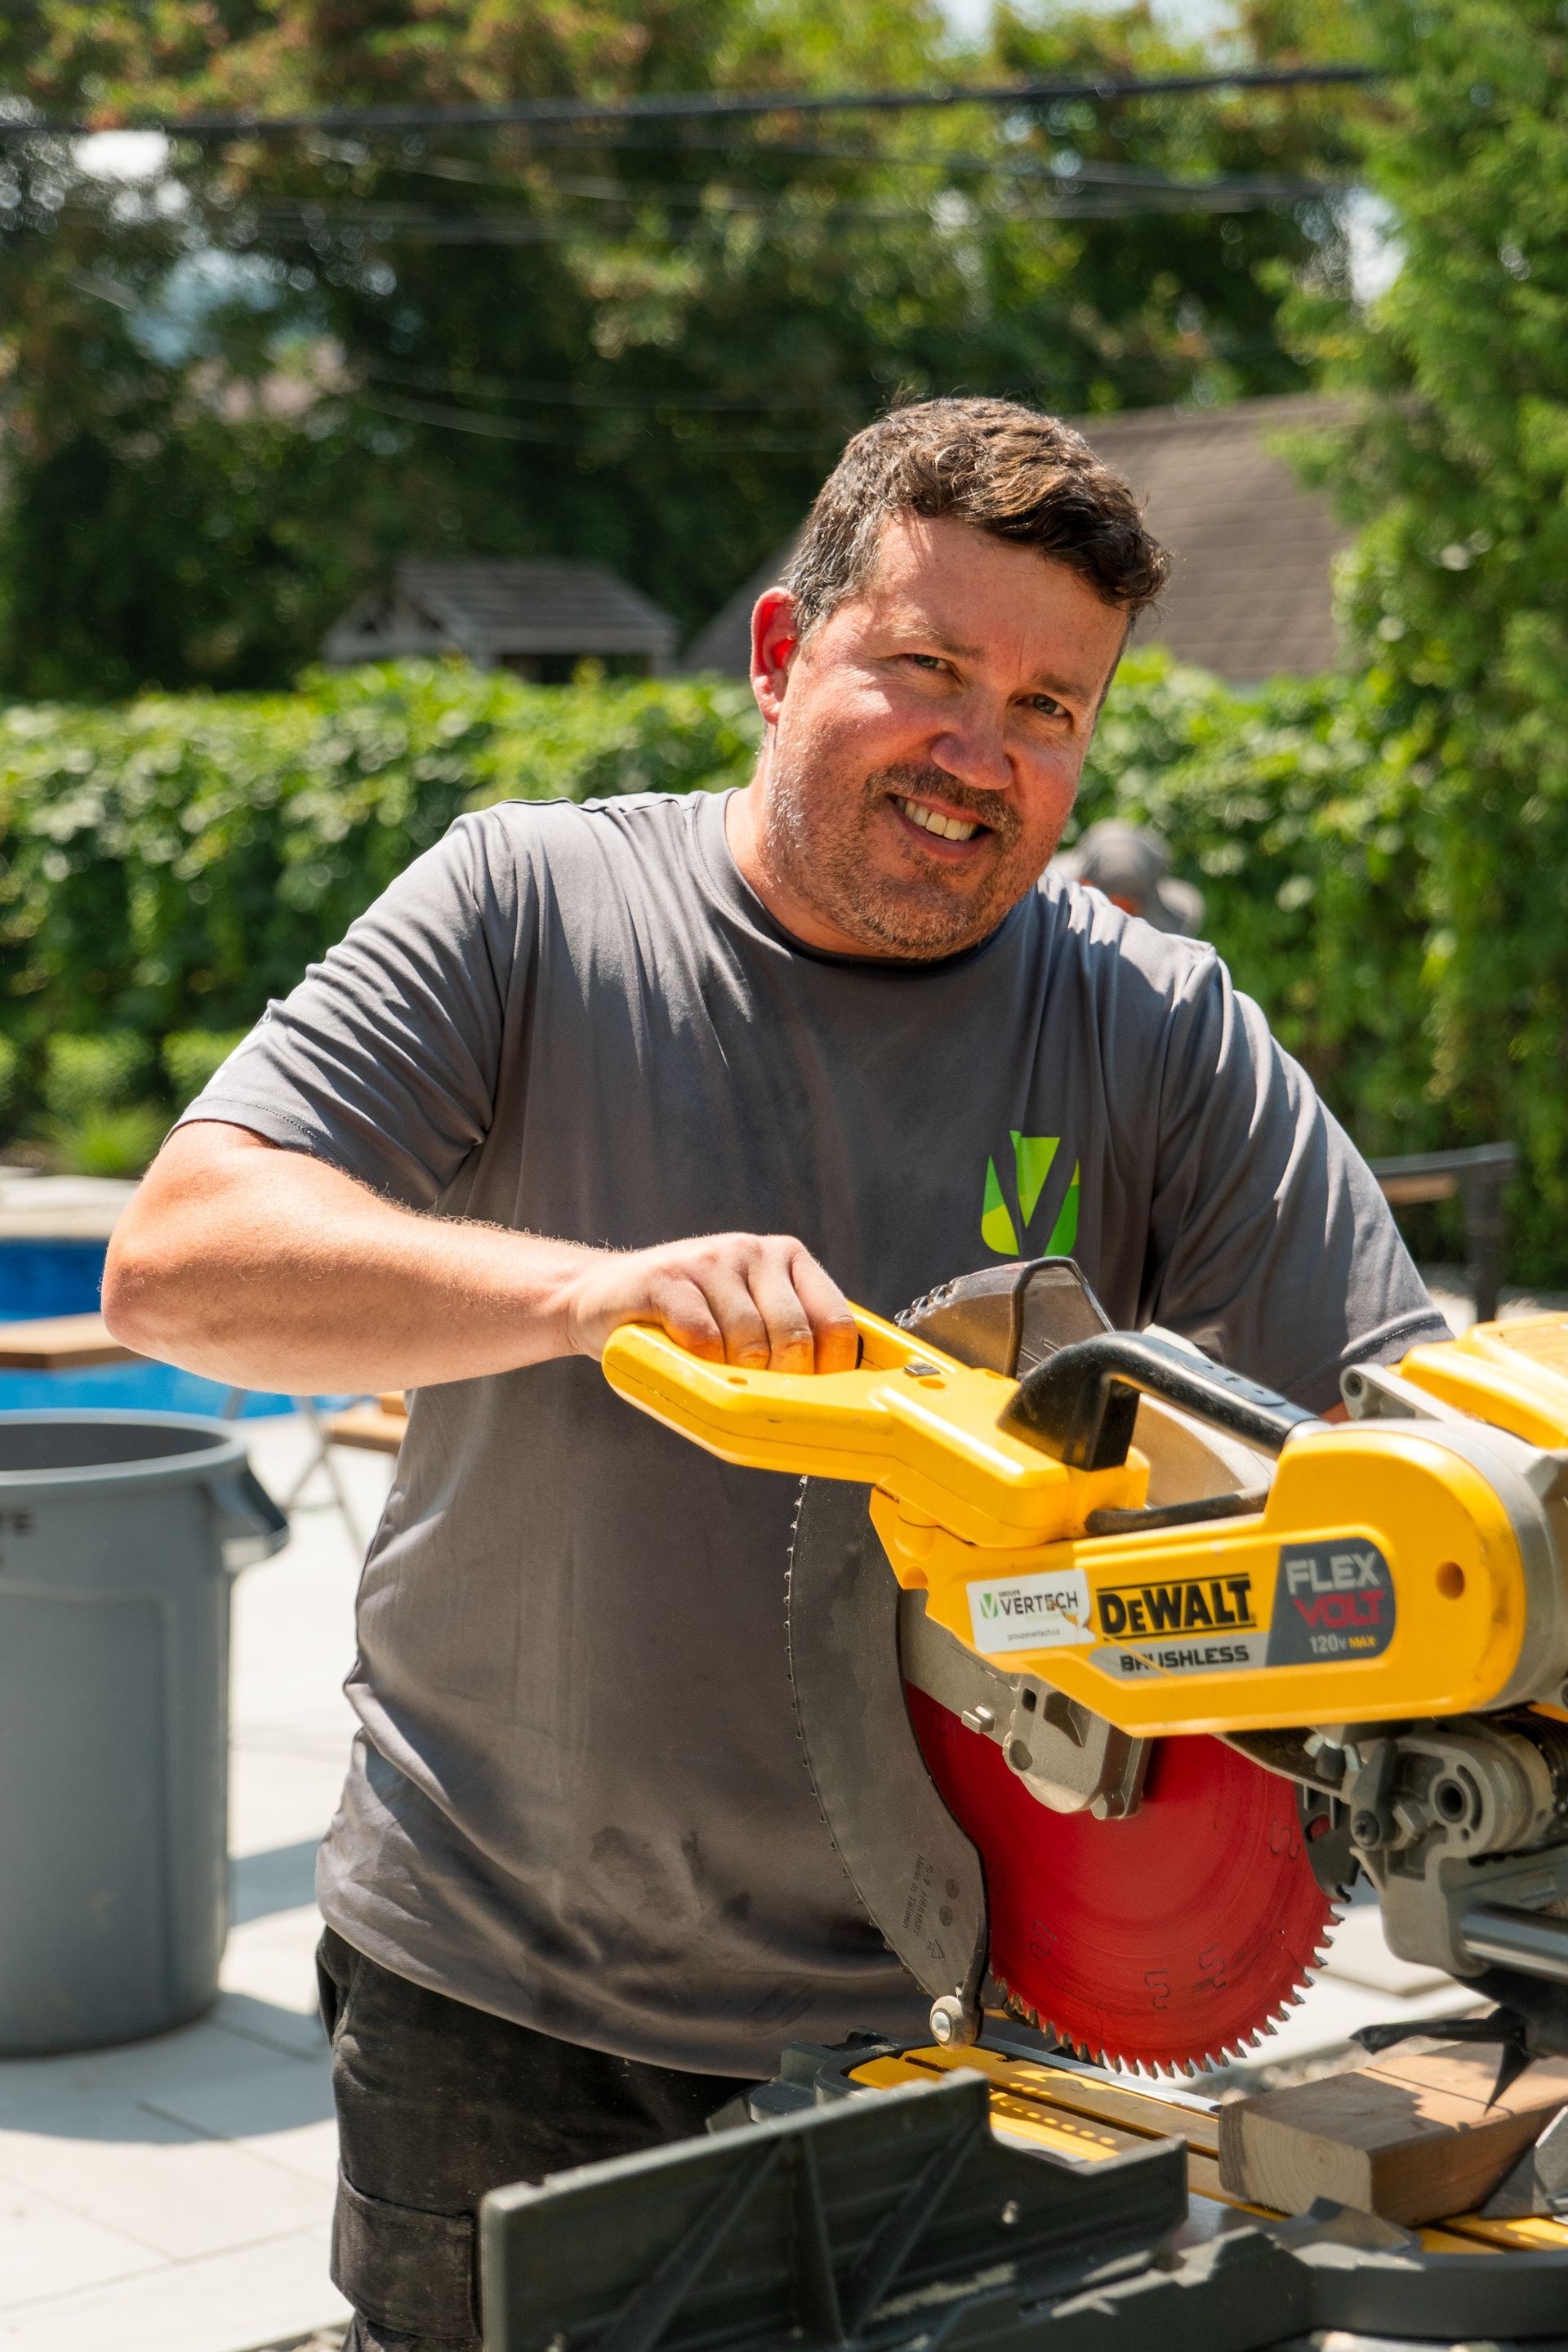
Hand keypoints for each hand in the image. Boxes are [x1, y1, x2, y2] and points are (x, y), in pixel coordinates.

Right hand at [563, 1232, 857, 1373]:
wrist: (602, 1296)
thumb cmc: (684, 1319)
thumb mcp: (745, 1314)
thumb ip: (784, 1335)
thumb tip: (830, 1394)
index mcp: (786, 1257)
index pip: (835, 1320)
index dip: (831, 1370)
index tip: (814, 1397)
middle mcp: (753, 1250)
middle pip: (794, 1335)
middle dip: (781, 1380)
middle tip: (757, 1394)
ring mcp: (710, 1260)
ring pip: (749, 1340)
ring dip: (735, 1374)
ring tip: (718, 1376)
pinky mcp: (667, 1278)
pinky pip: (703, 1336)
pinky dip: (701, 1364)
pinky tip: (689, 1362)